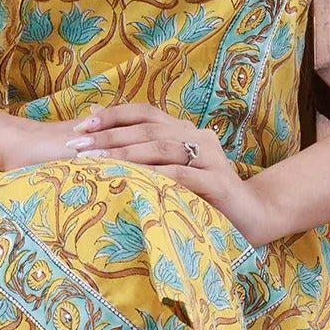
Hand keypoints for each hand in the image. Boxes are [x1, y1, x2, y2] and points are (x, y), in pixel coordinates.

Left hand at [63, 101, 292, 249]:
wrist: (253, 216)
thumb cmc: (205, 197)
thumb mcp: (172, 173)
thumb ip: (144, 155)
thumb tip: (99, 139)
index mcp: (186, 130)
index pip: (144, 113)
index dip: (112, 116)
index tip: (80, 125)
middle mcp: (198, 136)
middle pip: (147, 129)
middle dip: (108, 136)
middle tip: (76, 145)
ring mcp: (210, 157)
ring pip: (161, 148)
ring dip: (124, 154)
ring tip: (94, 161)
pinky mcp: (217, 181)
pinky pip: (180, 174)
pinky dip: (153, 175)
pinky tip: (130, 180)